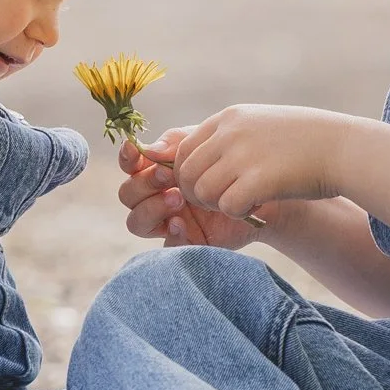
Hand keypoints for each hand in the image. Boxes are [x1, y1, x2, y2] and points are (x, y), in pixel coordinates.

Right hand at [118, 131, 263, 248]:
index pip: (130, 167)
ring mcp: (168, 221)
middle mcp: (156, 197)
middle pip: (128, 196)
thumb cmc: (230, 162)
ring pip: (137, 222)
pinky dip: (171, 234)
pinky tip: (181, 223)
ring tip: (178, 198)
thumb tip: (148, 149)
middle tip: (167, 176)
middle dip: (143, 185)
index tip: (134, 151)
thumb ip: (175, 143)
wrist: (262, 187)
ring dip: (151, 209)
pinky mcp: (186, 242)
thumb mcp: (204, 145)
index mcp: (157, 171)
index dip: (127, 159)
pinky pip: (166, 246)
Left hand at [171, 105, 354, 221]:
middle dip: (198, 195)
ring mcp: (244, 155)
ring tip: (243, 202)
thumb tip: (193, 156)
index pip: (182, 150)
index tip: (209, 186)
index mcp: (229, 118)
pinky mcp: (260, 179)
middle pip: (186, 174)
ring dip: (218, 205)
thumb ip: (229, 137)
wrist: (345, 148)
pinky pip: (227, 207)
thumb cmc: (305, 142)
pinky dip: (239, 213)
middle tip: (223, 201)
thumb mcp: (261, 125)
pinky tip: (258, 206)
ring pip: (202, 193)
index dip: (188, 175)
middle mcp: (231, 133)